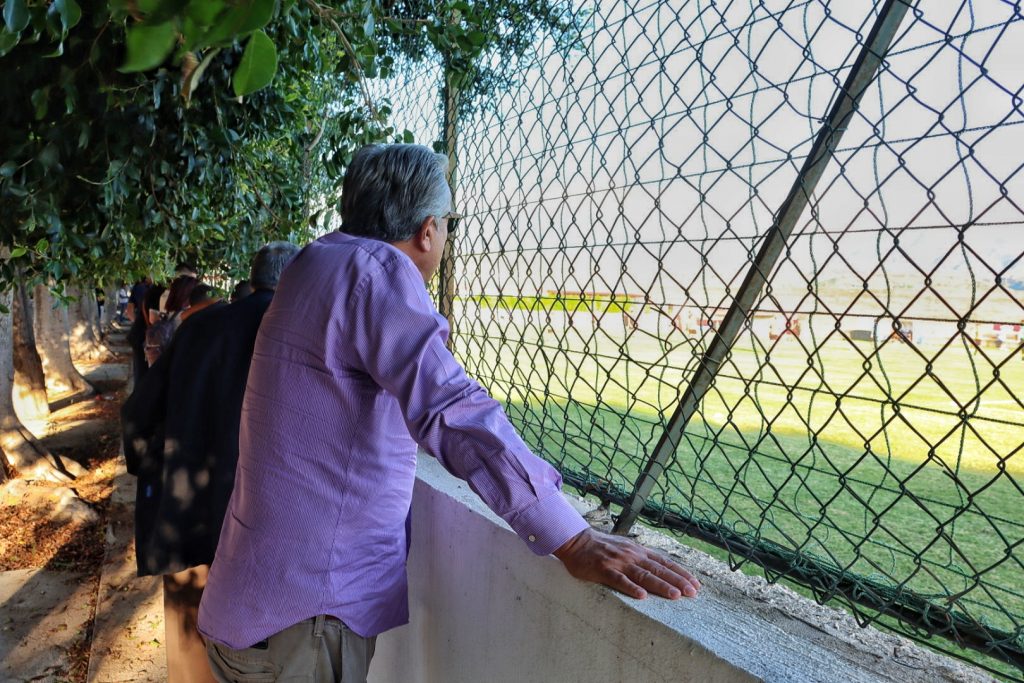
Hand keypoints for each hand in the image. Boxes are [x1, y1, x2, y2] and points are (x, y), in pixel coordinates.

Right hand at [553, 528, 700, 599]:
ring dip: (660, 585)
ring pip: (643, 575)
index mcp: (638, 551)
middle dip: (677, 581)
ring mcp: (618, 563)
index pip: (664, 562)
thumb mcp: (625, 547)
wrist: (577, 541)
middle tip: (693, 593)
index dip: (681, 573)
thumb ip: (640, 557)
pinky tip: (642, 596)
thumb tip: (659, 567)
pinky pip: (619, 580)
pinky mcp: (604, 570)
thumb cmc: (602, 547)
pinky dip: (631, 587)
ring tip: (675, 595)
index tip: (695, 584)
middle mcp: (632, 555)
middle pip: (659, 570)